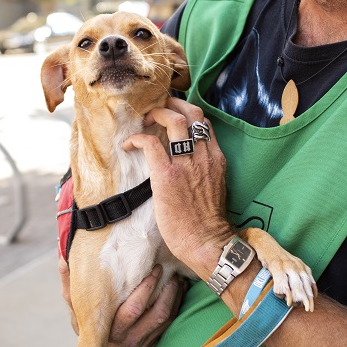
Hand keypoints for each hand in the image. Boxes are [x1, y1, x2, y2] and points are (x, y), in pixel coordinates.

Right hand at [58, 256, 186, 346]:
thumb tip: (62, 260)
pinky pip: (169, 324)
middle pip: (155, 315)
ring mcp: (139, 345)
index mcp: (106, 329)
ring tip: (176, 277)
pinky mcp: (150, 344)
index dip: (147, 288)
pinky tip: (177, 288)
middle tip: (168, 269)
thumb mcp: (75, 297)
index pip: (133, 309)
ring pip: (164, 319)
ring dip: (174, 296)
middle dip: (165, 290)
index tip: (154, 268)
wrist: (96, 337)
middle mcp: (125, 341)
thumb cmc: (87, 310)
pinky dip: (176, 305)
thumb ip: (69, 280)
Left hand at [124, 98, 233, 277]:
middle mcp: (204, 156)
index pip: (205, 123)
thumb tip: (187, 166)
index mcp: (216, 159)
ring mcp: (186, 164)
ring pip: (174, 120)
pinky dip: (137, 139)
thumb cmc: (207, 223)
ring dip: (156, 114)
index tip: (173, 115)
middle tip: (158, 107)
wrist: (207, 242)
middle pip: (192, 113)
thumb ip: (204, 171)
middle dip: (173, 103)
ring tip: (144, 120)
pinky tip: (129, 145)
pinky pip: (150, 143)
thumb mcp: (215, 188)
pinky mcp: (166, 175)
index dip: (187, 113)